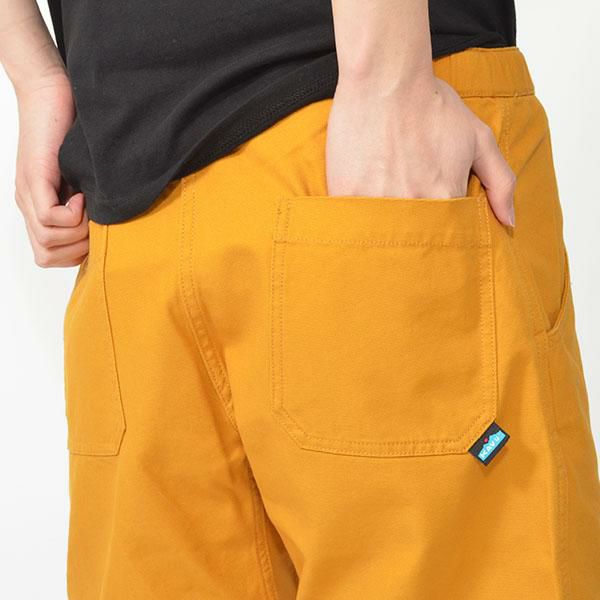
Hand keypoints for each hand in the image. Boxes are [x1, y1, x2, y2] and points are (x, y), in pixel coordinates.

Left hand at [14, 75, 88, 266]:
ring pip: (47, 240)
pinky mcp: (34, 178)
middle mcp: (28, 205)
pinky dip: (72, 214)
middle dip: (77, 248)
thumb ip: (85, 203)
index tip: (94, 231)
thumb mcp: (81, 178)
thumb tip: (103, 230)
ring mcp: (28, 193)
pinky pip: (50, 217)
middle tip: (93, 223)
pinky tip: (82, 194)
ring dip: (77, 231)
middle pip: (45, 254)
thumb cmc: (70, 130)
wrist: (50, 91)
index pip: (48, 255)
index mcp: (38, 207)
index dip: (74, 254)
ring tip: (89, 206)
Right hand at [326, 73, 515, 225]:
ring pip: (381, 236)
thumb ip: (501, 182)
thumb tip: (509, 221)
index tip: (432, 232)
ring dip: (381, 235)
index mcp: (445, 196)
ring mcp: (377, 200)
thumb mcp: (479, 138)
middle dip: (410, 240)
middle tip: (405, 224)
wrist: (385, 79)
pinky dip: (356, 222)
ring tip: (380, 219)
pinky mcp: (346, 193)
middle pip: (413, 241)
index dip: (439, 235)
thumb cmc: (431, 103)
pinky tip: (358, 212)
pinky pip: (352, 222)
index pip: (447, 236)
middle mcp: (413, 203)